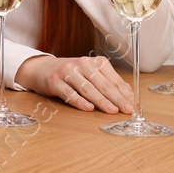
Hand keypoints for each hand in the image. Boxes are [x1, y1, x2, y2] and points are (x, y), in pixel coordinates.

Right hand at [14, 54, 132, 112]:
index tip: (132, 105)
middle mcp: (82, 64)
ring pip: (87, 88)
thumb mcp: (90, 74)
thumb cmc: (71, 74)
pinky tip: (88, 108)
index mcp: (94, 62)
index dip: (123, 93)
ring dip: (101, 100)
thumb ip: (108, 83)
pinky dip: (79, 101)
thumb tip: (128, 96)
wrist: (41, 68)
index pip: (113, 79)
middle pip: (102, 84)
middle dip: (116, 98)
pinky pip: (69, 93)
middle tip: (126, 109)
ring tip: (111, 110)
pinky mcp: (54, 81)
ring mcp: (67, 71)